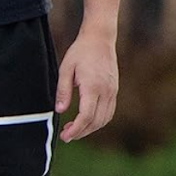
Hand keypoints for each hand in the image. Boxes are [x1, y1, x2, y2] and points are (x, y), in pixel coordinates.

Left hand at [54, 28, 118, 142]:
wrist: (100, 39)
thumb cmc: (80, 52)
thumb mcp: (65, 69)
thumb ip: (63, 91)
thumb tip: (60, 111)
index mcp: (93, 86)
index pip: (86, 115)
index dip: (76, 129)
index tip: (65, 137)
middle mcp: (106, 91)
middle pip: (96, 121)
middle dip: (81, 132)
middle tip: (66, 136)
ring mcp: (113, 91)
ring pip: (105, 118)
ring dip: (90, 128)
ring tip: (74, 130)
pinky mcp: (114, 90)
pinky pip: (109, 111)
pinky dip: (99, 121)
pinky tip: (86, 121)